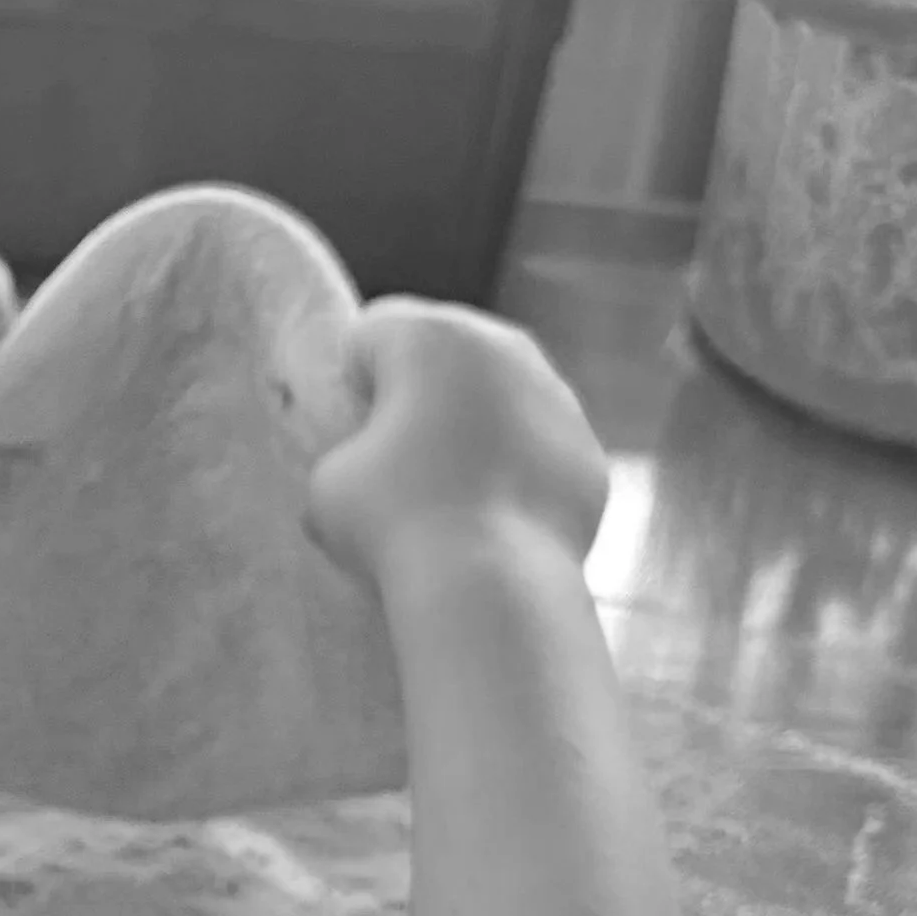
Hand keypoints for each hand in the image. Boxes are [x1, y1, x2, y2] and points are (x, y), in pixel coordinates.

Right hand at [307, 300, 608, 597]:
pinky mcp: (589, 451)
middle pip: (447, 353)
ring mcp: (558, 397)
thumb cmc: (395, 520)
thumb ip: (346, 452)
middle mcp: (504, 347)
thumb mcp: (327, 482)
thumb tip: (365, 465)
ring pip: (503, 396)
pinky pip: (541, 447)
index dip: (351, 378)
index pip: (373, 332)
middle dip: (422, 392)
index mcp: (430, 336)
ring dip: (477, 426)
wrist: (492, 583)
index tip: (349, 425)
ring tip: (451, 490)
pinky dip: (519, 470)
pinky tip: (495, 517)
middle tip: (397, 455)